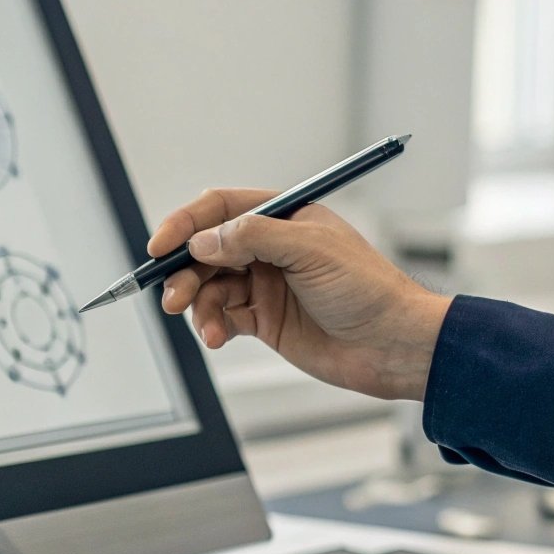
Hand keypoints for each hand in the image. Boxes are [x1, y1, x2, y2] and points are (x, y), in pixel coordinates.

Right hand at [150, 188, 451, 400]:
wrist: (392, 345)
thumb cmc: (367, 289)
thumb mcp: (310, 250)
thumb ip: (253, 238)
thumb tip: (204, 240)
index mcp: (283, 217)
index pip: (221, 208)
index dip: (186, 223)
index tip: (161, 244)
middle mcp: (270, 248)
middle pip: (206, 250)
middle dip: (184, 271)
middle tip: (173, 294)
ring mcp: (265, 284)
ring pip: (210, 287)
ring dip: (197, 304)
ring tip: (202, 324)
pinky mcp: (264, 319)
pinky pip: (223, 317)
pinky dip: (213, 326)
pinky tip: (217, 337)